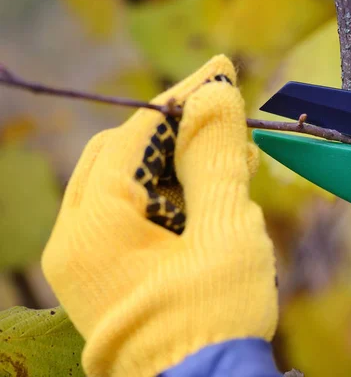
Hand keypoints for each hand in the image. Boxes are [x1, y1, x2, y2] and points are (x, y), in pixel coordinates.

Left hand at [41, 55, 277, 376]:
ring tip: (233, 164)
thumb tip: (218, 91)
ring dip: (179, 168)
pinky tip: (212, 198)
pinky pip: (131, 217)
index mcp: (93, 227)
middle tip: (229, 125)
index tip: (220, 75)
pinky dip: (171, 201)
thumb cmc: (217, 318)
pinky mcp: (105, 275)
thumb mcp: (225, 231)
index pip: (134, 135)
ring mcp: (85, 261)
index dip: (181, 100)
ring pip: (128, 186)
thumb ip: (216, 158)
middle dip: (179, 135)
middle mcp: (74, 240)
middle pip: (123, 156)